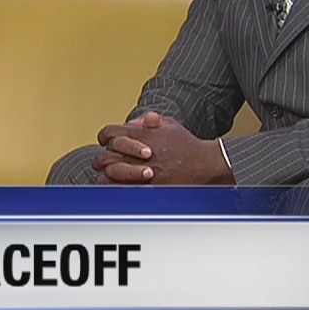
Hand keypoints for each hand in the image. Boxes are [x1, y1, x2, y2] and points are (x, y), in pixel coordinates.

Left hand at [94, 112, 232, 185]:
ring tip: (110, 176)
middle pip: (107, 154)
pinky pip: (122, 189)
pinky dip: (117, 187)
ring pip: (111, 173)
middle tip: (104, 162)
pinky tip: (118, 187)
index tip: (106, 142)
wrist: (204, 165)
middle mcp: (139, 152)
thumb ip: (150, 121)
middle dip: (103, 159)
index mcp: (142, 135)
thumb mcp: (170, 125)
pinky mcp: (147, 187)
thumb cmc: (188, 146)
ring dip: (107, 174)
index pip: (110, 133)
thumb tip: (135, 121)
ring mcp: (142, 170)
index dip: (105, 137)